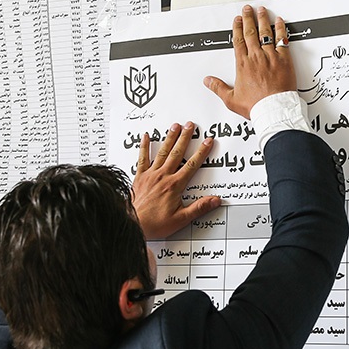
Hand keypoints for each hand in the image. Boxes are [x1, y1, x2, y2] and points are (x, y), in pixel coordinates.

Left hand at [132, 122, 221, 239]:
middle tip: (190, 125)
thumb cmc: (155, 223)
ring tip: (175, 126)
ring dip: (169, 138)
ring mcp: (151, 175)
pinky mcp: (140, 177)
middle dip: (185, 138)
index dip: (201, 151)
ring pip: (162, 152)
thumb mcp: (182, 218)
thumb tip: (215, 200)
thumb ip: (199, 208)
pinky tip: (146, 136)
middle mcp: (163, 176)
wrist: (134, 223)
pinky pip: (142, 158)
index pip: (192, 165)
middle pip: (177, 153)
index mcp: (175, 185)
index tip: (207, 141)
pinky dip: (144, 146)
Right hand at [204, 5, 295, 118]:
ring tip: (261, 10)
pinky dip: (280, 29)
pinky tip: (279, 22)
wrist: (274, 109)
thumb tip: (208, 81)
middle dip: (249, 18)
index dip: (238, 27)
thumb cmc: (256, 105)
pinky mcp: (284, 60)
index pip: (239, 40)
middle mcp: (256, 57)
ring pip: (266, 33)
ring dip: (263, 20)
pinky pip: (282, 40)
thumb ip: (218, 87)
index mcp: (243, 64)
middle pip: (251, 32)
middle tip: (247, 9)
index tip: (237, 20)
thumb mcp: (231, 99)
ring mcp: (271, 57)